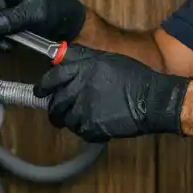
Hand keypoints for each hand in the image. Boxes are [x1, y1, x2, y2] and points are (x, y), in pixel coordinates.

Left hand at [34, 46, 190, 141]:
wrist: (152, 98)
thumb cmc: (136, 78)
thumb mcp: (108, 60)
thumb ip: (84, 61)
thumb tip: (64, 61)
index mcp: (82, 69)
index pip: (52, 78)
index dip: (43, 87)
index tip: (40, 92)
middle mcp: (79, 87)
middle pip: (56, 103)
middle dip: (55, 110)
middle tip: (57, 113)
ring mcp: (85, 108)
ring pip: (66, 120)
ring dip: (71, 121)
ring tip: (81, 119)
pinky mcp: (93, 126)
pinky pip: (81, 132)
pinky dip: (86, 131)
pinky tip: (96, 126)